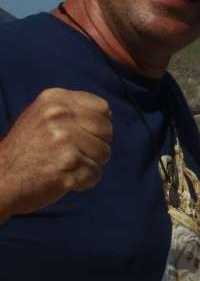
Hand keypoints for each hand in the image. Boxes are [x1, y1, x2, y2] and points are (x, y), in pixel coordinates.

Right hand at [0, 88, 112, 219]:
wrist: (0, 178)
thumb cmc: (25, 148)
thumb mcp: (41, 116)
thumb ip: (72, 111)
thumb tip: (108, 112)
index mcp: (55, 99)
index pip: (102, 108)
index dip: (98, 125)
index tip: (80, 135)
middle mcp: (59, 115)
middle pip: (107, 130)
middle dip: (96, 145)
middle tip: (72, 154)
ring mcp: (64, 140)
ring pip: (104, 153)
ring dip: (90, 164)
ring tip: (65, 165)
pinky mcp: (68, 165)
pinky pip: (95, 174)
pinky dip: (84, 181)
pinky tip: (64, 178)